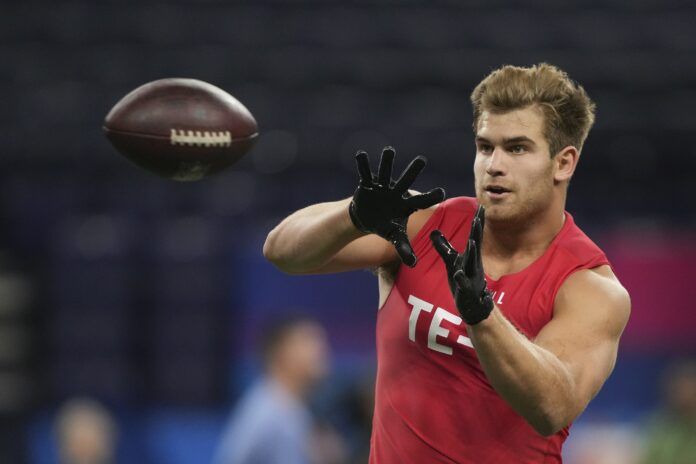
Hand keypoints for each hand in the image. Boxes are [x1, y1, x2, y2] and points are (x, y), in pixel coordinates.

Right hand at [349, 146, 444, 266]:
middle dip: (413, 170)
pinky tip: (360, 154)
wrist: (367, 218)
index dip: (432, 196)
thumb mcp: (395, 236)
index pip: (423, 201)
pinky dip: (362, 164)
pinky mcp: (368, 184)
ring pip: (386, 172)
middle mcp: (397, 192)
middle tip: (422, 160)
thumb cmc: (385, 225)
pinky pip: (365, 173)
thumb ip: (404, 248)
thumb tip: (414, 263)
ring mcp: (382, 186)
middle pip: (407, 180)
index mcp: (407, 204)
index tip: (442, 192)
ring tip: (389, 150)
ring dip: (387, 162)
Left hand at [430, 205, 493, 324]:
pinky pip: (463, 283)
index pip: (475, 235)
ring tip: (473, 241)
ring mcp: (472, 276)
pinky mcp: (466, 290)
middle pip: (476, 244)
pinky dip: (461, 279)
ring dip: (473, 252)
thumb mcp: (451, 261)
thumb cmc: (464, 280)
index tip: (481, 206)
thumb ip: (443, 247)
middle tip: (480, 215)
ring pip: (473, 263)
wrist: (474, 305)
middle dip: (478, 230)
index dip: (477, 221)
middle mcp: (474, 263)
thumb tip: (434, 231)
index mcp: (471, 255)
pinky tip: (457, 274)